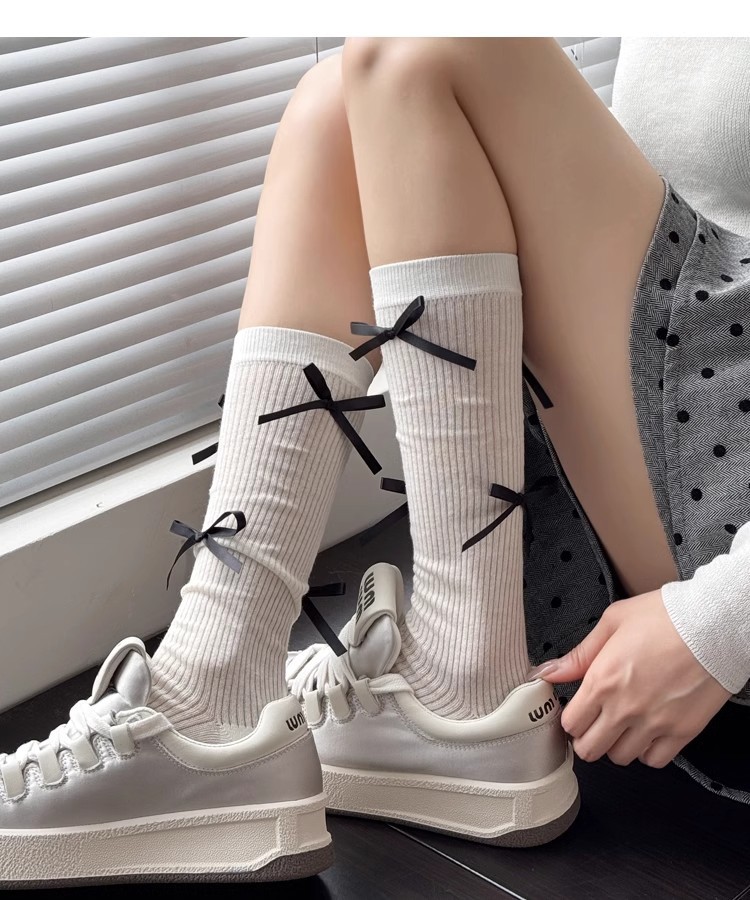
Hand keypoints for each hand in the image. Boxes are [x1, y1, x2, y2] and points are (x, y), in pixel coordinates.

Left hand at [528, 588, 732, 767]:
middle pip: (590, 749)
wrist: (715, 625)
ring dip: (616, 744)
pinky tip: (647, 731)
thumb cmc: (666, 616)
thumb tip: (549, 671)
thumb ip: (580, 654)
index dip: (570, 719)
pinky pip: (655, 761)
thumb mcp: (613, 622)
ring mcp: (654, 724)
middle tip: (595, 723)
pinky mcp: (682, 732)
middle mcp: (624, 708)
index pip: (571, 723)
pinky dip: (647, 751)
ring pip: (621, 757)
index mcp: (602, 680)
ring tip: (622, 724)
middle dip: (587, 738)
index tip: (576, 712)